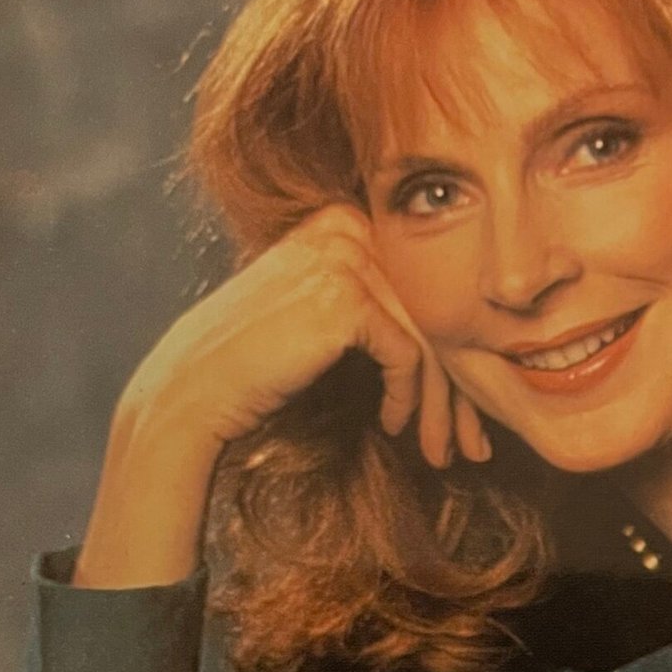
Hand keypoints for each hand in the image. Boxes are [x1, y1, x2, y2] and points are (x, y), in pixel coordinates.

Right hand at [74, 202, 485, 586]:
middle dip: (458, 388)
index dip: (453, 354)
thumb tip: (462, 334)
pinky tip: (394, 425)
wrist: (198, 387)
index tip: (465, 414)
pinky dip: (408, 397)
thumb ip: (380, 302)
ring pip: (428, 337)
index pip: (424, 287)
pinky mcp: (344, 296)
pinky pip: (407, 354)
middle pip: (432, 311)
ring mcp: (345, 256)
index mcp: (346, 220)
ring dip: (440, 406)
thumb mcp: (325, 315)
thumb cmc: (261, 362)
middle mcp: (348, 226)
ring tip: (444, 451)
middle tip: (473, 442)